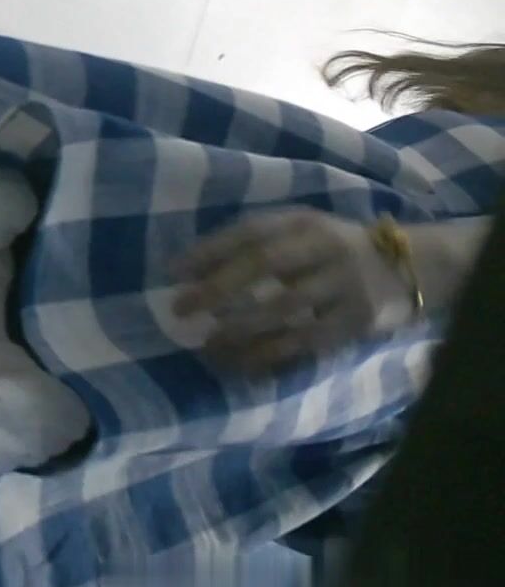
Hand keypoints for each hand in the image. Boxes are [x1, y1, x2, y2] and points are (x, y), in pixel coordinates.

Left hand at [170, 208, 418, 371]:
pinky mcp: (356, 323)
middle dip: (218, 288)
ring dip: (239, 329)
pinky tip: (240, 364)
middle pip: (265, 265)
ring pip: (284, 309)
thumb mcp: (304, 230)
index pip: (251, 232)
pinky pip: (306, 342)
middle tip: (180, 310)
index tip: (173, 272)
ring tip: (205, 345)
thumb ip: (259, 240)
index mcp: (305, 222)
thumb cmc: (336, 249)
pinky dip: (270, 355)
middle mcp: (325, 248)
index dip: (210, 250)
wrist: (415, 268)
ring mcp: (344, 286)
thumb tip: (192, 268)